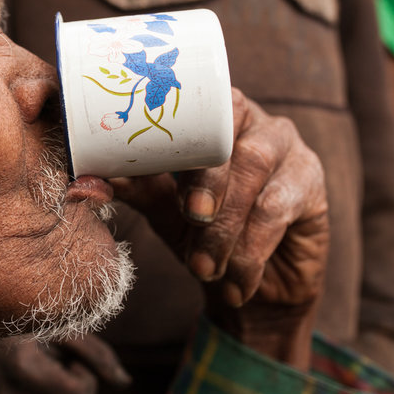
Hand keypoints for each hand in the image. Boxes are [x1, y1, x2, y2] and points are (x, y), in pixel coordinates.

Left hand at [112, 88, 328, 366]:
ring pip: (257, 176)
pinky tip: (234, 280)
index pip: (197, 111)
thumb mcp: (160, 204)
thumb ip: (128, 186)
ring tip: (204, 267)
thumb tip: (81, 182)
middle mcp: (254, 122)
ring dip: (227, 227)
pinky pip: (279, 209)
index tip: (157, 177)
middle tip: (190, 219)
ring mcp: (288, 149)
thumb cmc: (198, 227)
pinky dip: (251, 249)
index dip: (177, 137)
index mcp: (212, 116)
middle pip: (232, 141)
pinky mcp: (311, 184)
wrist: (247, 282)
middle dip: (209, 184)